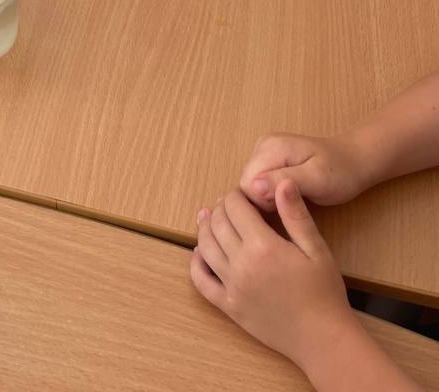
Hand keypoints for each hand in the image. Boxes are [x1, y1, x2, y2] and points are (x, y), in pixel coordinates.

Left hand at [191, 182, 354, 370]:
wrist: (324, 339)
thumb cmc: (324, 292)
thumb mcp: (316, 249)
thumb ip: (296, 214)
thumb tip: (282, 182)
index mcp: (263, 246)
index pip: (235, 207)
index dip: (236, 194)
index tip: (243, 194)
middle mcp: (241, 265)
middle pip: (217, 223)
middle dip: (220, 208)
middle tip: (229, 204)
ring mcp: (232, 287)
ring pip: (205, 247)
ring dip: (204, 229)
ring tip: (210, 219)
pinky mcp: (229, 307)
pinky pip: (201, 282)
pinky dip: (196, 264)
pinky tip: (202, 253)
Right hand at [239, 131, 374, 208]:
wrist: (355, 160)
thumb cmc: (340, 173)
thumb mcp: (316, 179)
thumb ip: (284, 181)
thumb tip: (253, 187)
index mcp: (271, 147)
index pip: (247, 182)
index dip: (262, 203)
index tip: (286, 209)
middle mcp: (263, 145)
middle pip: (246, 183)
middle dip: (263, 201)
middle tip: (289, 208)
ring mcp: (265, 151)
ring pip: (251, 184)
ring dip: (266, 199)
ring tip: (289, 204)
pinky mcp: (270, 159)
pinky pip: (259, 182)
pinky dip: (269, 194)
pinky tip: (285, 199)